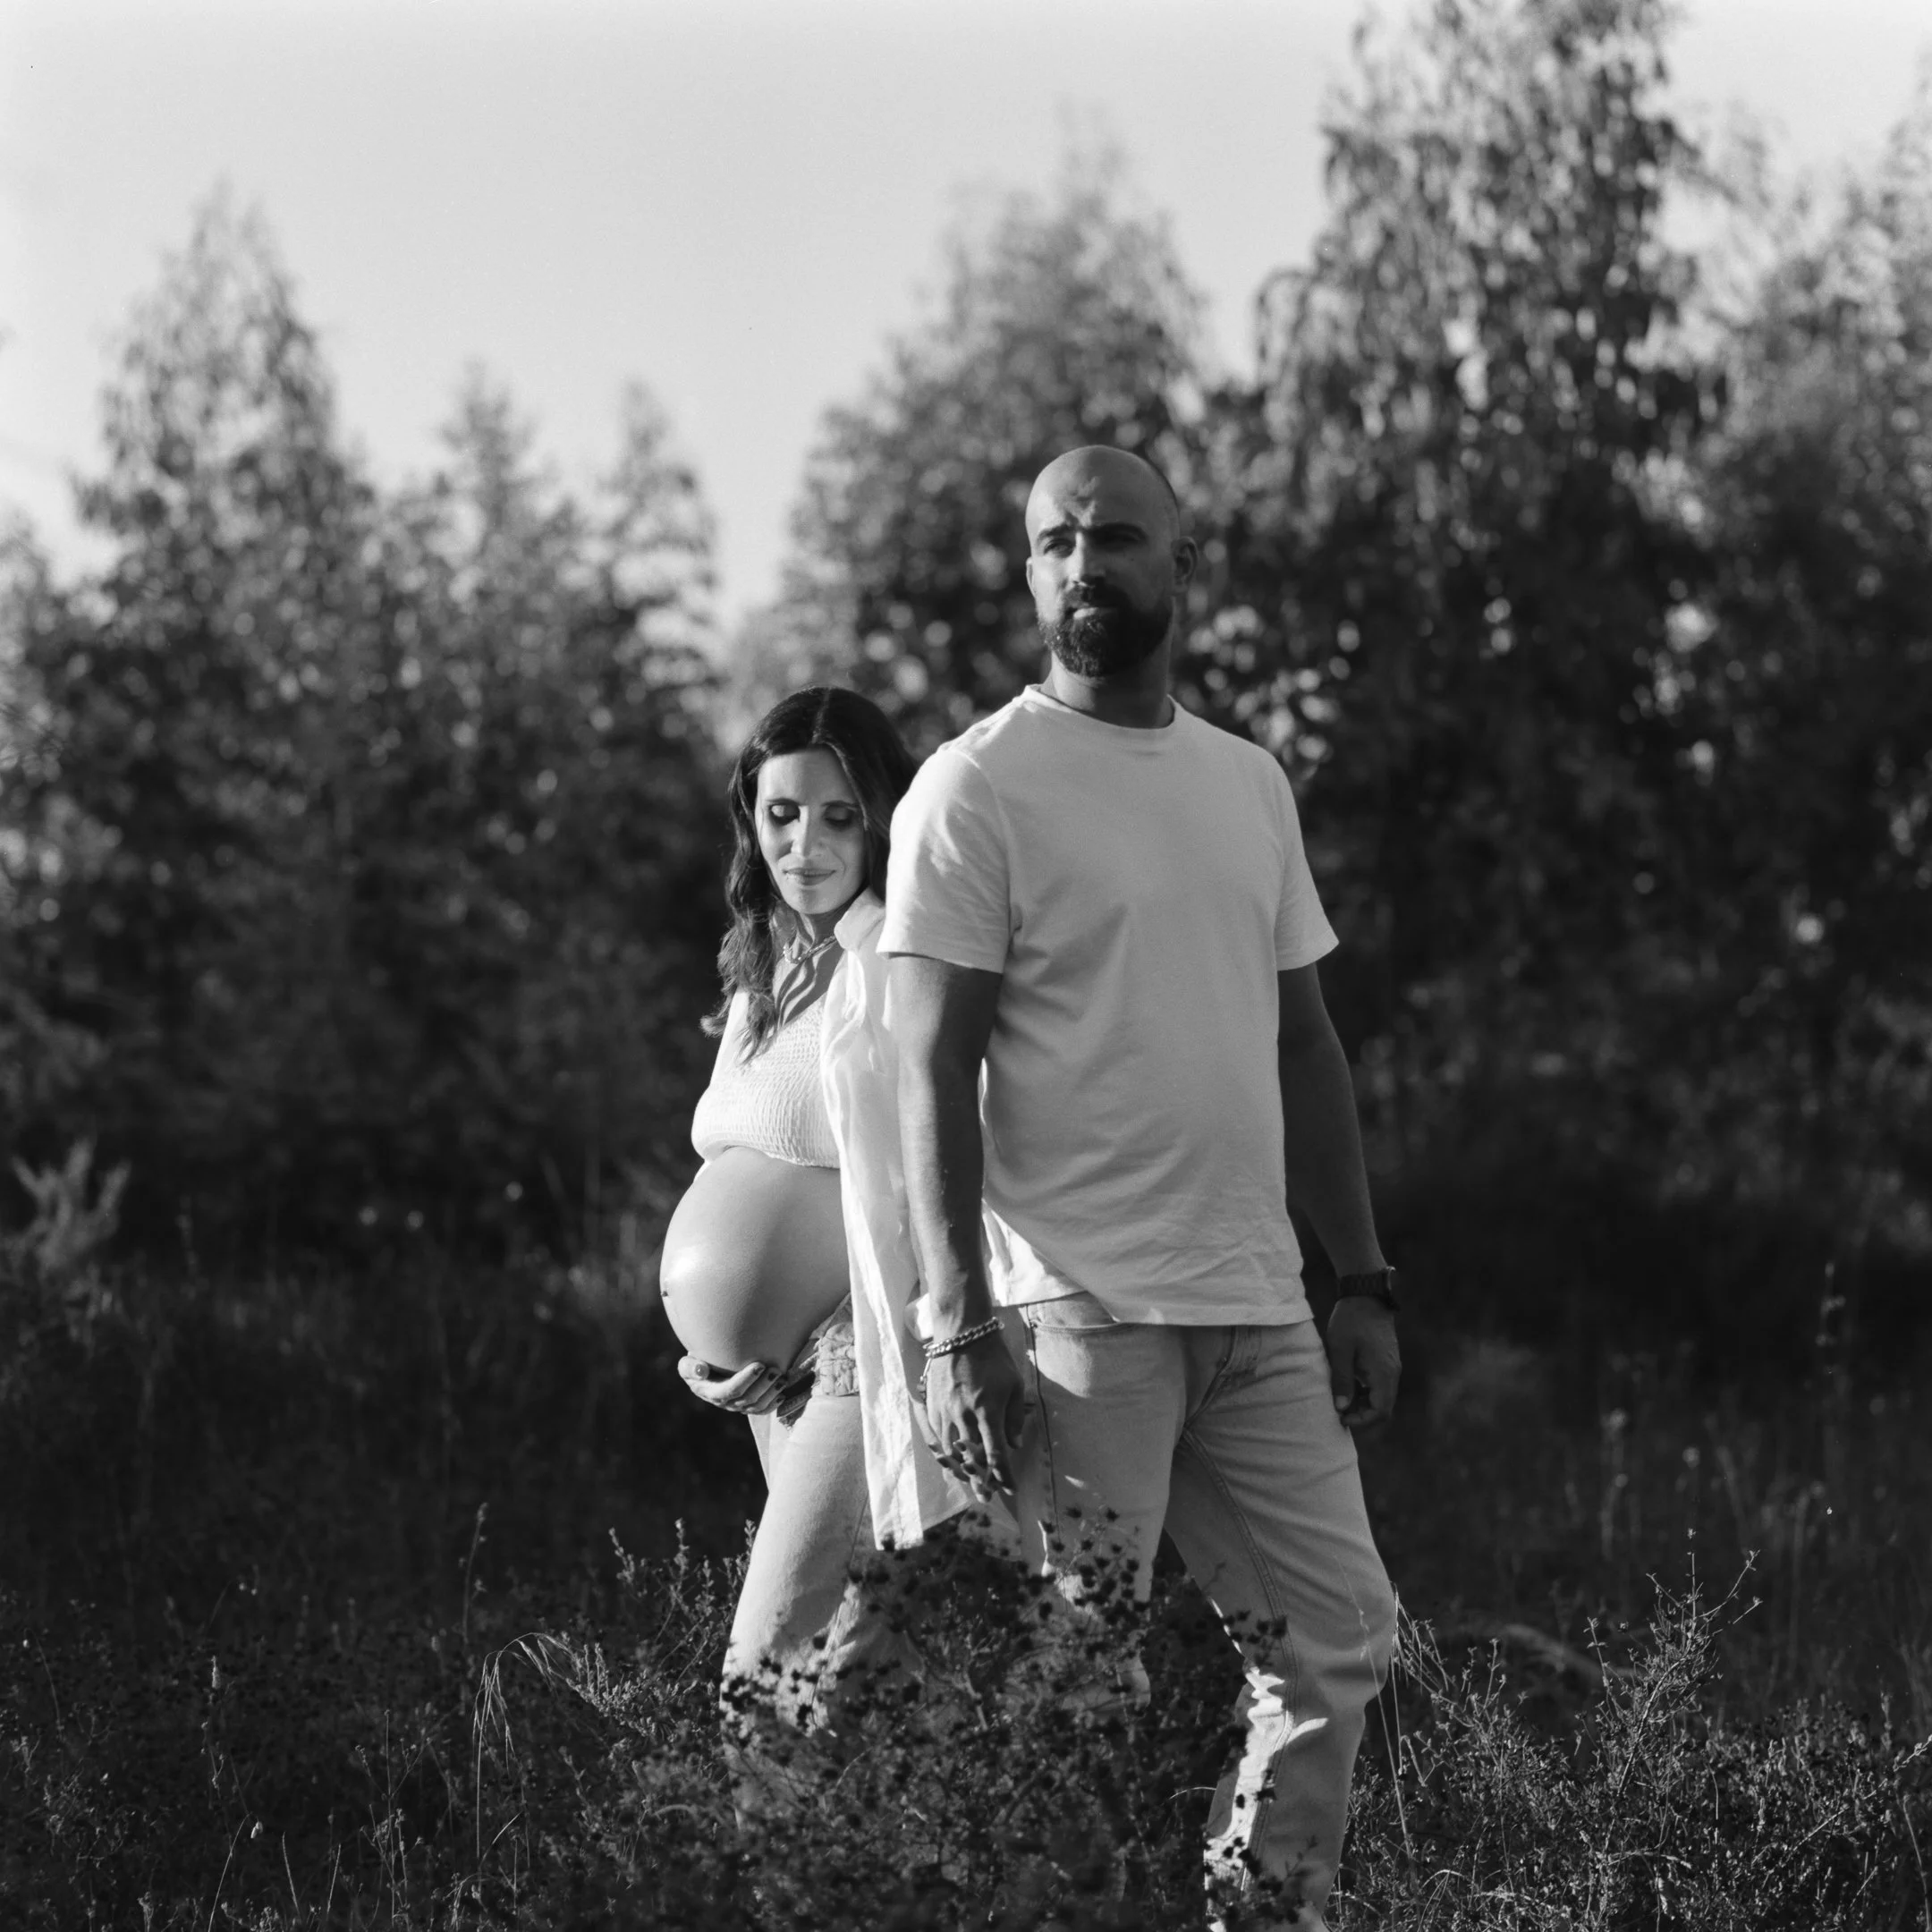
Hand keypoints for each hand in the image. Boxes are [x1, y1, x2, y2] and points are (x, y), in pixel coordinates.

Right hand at [678, 1355, 790, 1415]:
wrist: (706, 1370)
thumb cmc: (698, 1362)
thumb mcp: (687, 1364)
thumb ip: (690, 1367)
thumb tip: (701, 1371)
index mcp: (709, 1392)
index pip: (730, 1390)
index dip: (746, 1379)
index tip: (760, 1364)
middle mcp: (723, 1403)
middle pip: (746, 1399)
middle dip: (763, 1385)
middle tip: (776, 1369)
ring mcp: (736, 1406)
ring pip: (756, 1406)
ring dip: (771, 1393)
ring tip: (782, 1378)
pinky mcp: (746, 1406)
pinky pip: (761, 1411)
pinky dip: (773, 1404)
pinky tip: (782, 1394)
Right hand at [922, 1332, 1027, 1501]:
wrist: (961, 1334)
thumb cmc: (993, 1358)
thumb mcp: (1014, 1384)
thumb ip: (1014, 1416)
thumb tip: (1014, 1444)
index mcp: (987, 1412)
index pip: (996, 1454)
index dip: (1003, 1476)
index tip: (1010, 1489)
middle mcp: (963, 1417)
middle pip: (972, 1459)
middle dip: (981, 1480)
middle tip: (987, 1496)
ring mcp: (944, 1413)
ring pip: (951, 1452)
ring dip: (961, 1471)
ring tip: (969, 1484)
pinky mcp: (932, 1407)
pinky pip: (936, 1438)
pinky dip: (944, 1454)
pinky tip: (949, 1462)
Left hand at [1324, 1297, 1400, 1428]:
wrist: (1366, 1294)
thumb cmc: (1351, 1319)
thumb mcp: (1340, 1349)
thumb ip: (1342, 1380)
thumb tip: (1341, 1408)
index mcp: (1383, 1373)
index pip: (1380, 1411)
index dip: (1362, 1421)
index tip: (1341, 1418)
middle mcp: (1392, 1373)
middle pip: (1383, 1407)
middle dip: (1362, 1415)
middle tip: (1339, 1411)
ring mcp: (1391, 1367)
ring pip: (1381, 1397)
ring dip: (1363, 1403)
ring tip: (1340, 1399)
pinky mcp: (1386, 1360)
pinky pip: (1379, 1385)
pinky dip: (1365, 1392)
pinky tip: (1348, 1385)